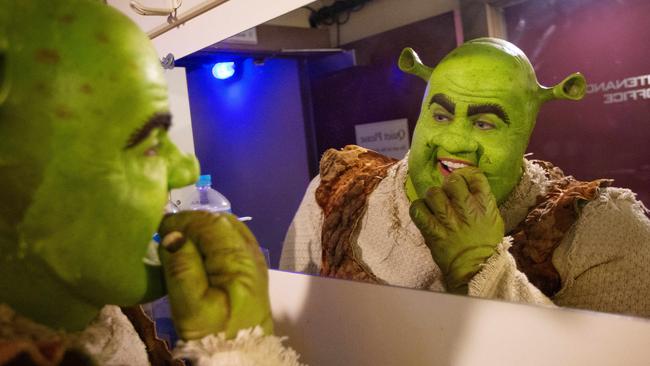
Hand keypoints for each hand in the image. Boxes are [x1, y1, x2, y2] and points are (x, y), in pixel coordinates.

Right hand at [157, 211, 272, 339]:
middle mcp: (251, 252)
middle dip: (192, 222)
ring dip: (202, 230)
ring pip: (227, 228)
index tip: (159, 229)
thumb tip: (174, 234)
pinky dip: (212, 239)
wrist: (240, 357)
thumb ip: (182, 266)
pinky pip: (231, 240)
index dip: (183, 220)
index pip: (210, 223)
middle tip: (167, 234)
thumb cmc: (212, 333)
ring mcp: (254, 259)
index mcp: (238, 258)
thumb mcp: (190, 306)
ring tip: (179, 242)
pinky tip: (197, 252)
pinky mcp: (251, 268)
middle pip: (221, 221)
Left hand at [409, 167, 503, 293]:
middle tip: (447, 193)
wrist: (475, 270)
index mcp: (485, 206)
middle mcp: (467, 211)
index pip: (476, 176)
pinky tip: (423, 211)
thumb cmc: (485, 245)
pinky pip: (418, 210)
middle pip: (452, 181)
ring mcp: (449, 221)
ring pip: (433, 193)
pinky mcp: (433, 232)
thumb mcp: (493, 219)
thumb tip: (467, 186)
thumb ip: (481, 201)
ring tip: (434, 203)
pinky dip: (418, 208)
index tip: (462, 180)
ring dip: (432, 196)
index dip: (466, 174)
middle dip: (448, 184)